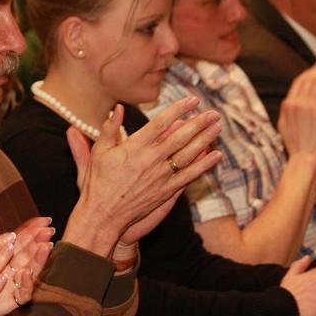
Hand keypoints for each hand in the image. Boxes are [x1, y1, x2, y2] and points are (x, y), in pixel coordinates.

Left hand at [0, 217, 52, 315]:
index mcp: (4, 257)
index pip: (20, 240)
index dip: (31, 230)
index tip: (43, 220)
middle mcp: (12, 270)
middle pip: (29, 253)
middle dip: (39, 240)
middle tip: (49, 229)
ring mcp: (13, 286)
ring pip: (30, 270)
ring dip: (39, 259)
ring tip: (45, 247)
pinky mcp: (11, 301)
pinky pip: (22, 294)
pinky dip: (26, 284)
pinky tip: (26, 272)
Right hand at [64, 98, 222, 249]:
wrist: (103, 215)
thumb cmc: (98, 182)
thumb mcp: (99, 151)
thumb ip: (110, 128)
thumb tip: (118, 107)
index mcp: (134, 147)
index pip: (161, 123)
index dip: (178, 109)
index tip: (192, 100)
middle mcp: (150, 160)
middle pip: (179, 137)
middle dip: (198, 123)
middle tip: (213, 113)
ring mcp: (160, 176)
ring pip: (187, 154)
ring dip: (204, 140)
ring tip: (217, 128)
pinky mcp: (166, 191)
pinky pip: (189, 176)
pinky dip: (203, 165)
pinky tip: (216, 156)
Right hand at [277, 57, 315, 162]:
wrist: (306, 158)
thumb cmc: (297, 146)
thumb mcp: (285, 126)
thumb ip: (289, 111)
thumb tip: (293, 101)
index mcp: (287, 106)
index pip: (299, 82)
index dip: (309, 72)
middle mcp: (298, 103)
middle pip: (309, 78)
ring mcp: (311, 107)